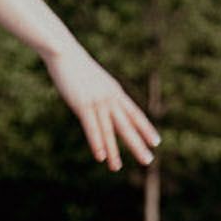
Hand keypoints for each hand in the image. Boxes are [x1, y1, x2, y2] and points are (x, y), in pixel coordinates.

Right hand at [43, 45, 160, 170]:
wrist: (64, 52)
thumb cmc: (76, 64)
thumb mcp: (93, 79)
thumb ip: (99, 91)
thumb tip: (101, 100)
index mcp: (115, 91)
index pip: (135, 113)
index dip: (146, 128)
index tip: (156, 142)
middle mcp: (110, 98)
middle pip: (127, 126)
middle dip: (138, 144)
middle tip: (148, 161)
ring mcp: (97, 101)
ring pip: (109, 131)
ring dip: (114, 151)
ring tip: (117, 168)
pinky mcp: (82, 104)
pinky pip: (92, 127)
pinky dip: (96, 142)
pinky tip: (100, 157)